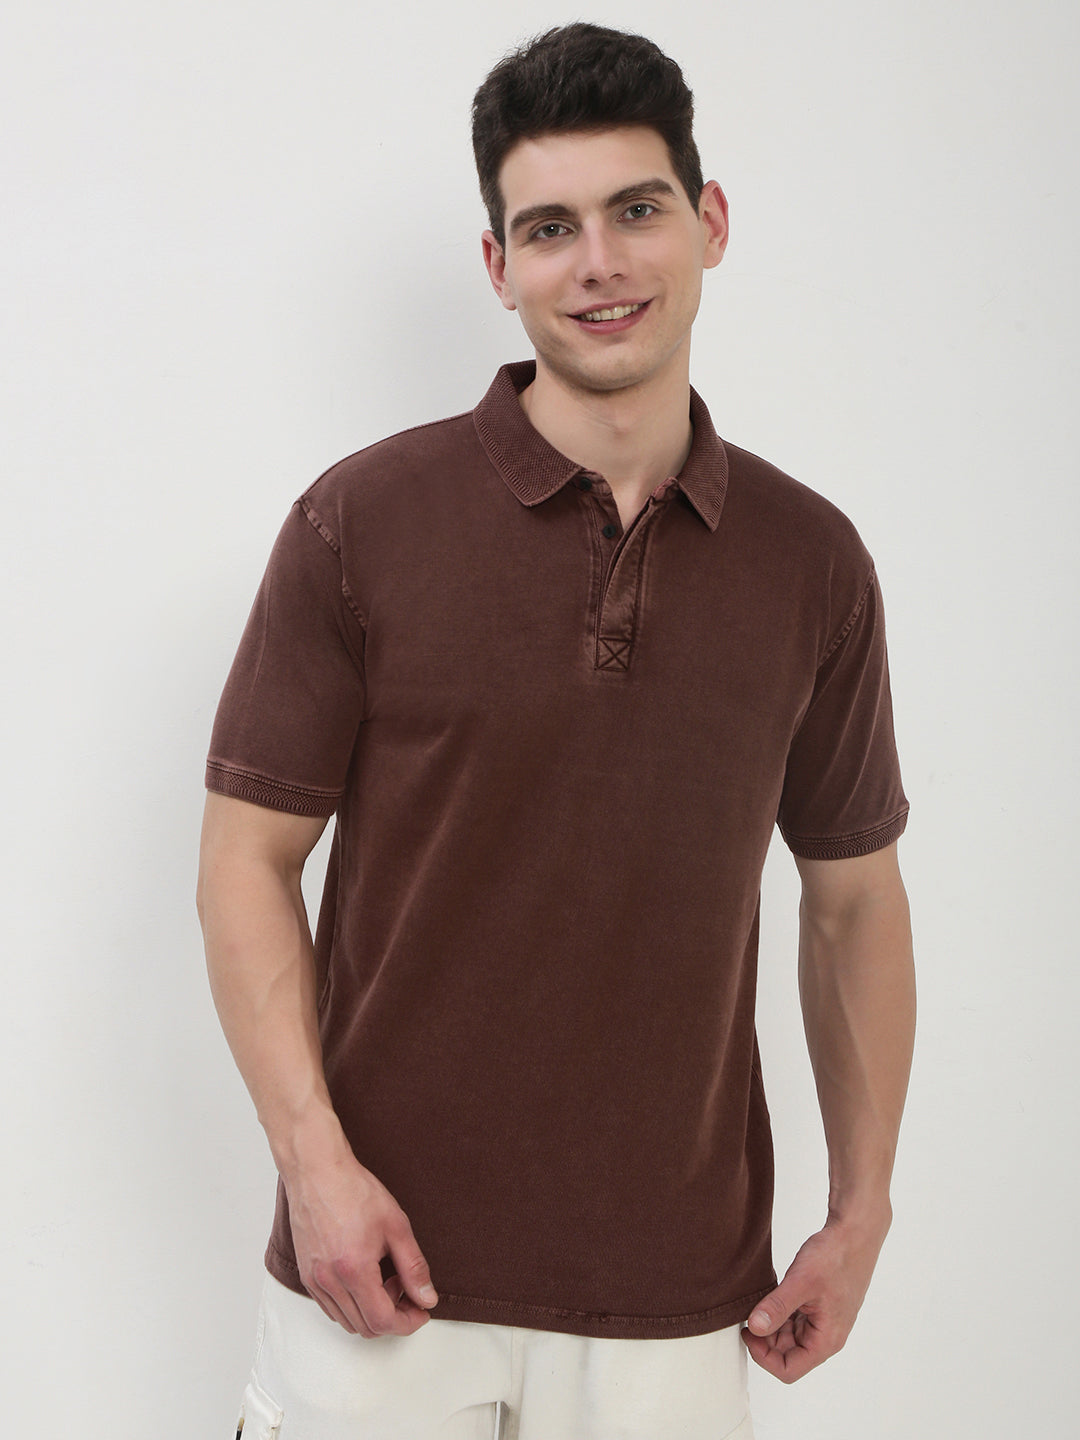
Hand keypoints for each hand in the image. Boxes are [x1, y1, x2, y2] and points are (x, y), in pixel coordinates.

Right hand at [284, 1147, 438, 1337]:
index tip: (421, 1311)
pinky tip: (365, 1278)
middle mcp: (329, 1281)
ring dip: (372, 1312)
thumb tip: (427, 1299)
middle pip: (365, 1328)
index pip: (383, 1321)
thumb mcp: (396, 1226)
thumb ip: (414, 1267)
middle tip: (407, 1290)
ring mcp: (314, 1280)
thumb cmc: (354, 1192)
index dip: (408, 1322)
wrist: (318, 1172)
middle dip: (393, 1317)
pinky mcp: (307, 1275)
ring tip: (385, 1279)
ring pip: (347, 1321)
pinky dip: (352, 1306)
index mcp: (354, 1270)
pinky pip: (331, 1308)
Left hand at [742, 1212, 887, 1382]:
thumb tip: (755, 1328)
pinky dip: (779, 1312)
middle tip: (749, 1313)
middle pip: (787, 1355)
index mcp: (826, 1340)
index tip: (748, 1331)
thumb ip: (777, 1307)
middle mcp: (826, 1336)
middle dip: (765, 1339)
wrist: (854, 1232)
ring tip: (759, 1301)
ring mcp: (823, 1321)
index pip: (789, 1370)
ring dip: (771, 1325)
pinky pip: (794, 1320)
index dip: (763, 1356)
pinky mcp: (818, 1307)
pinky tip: (771, 1295)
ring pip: (788, 1337)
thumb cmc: (836, 1256)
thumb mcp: (801, 1282)